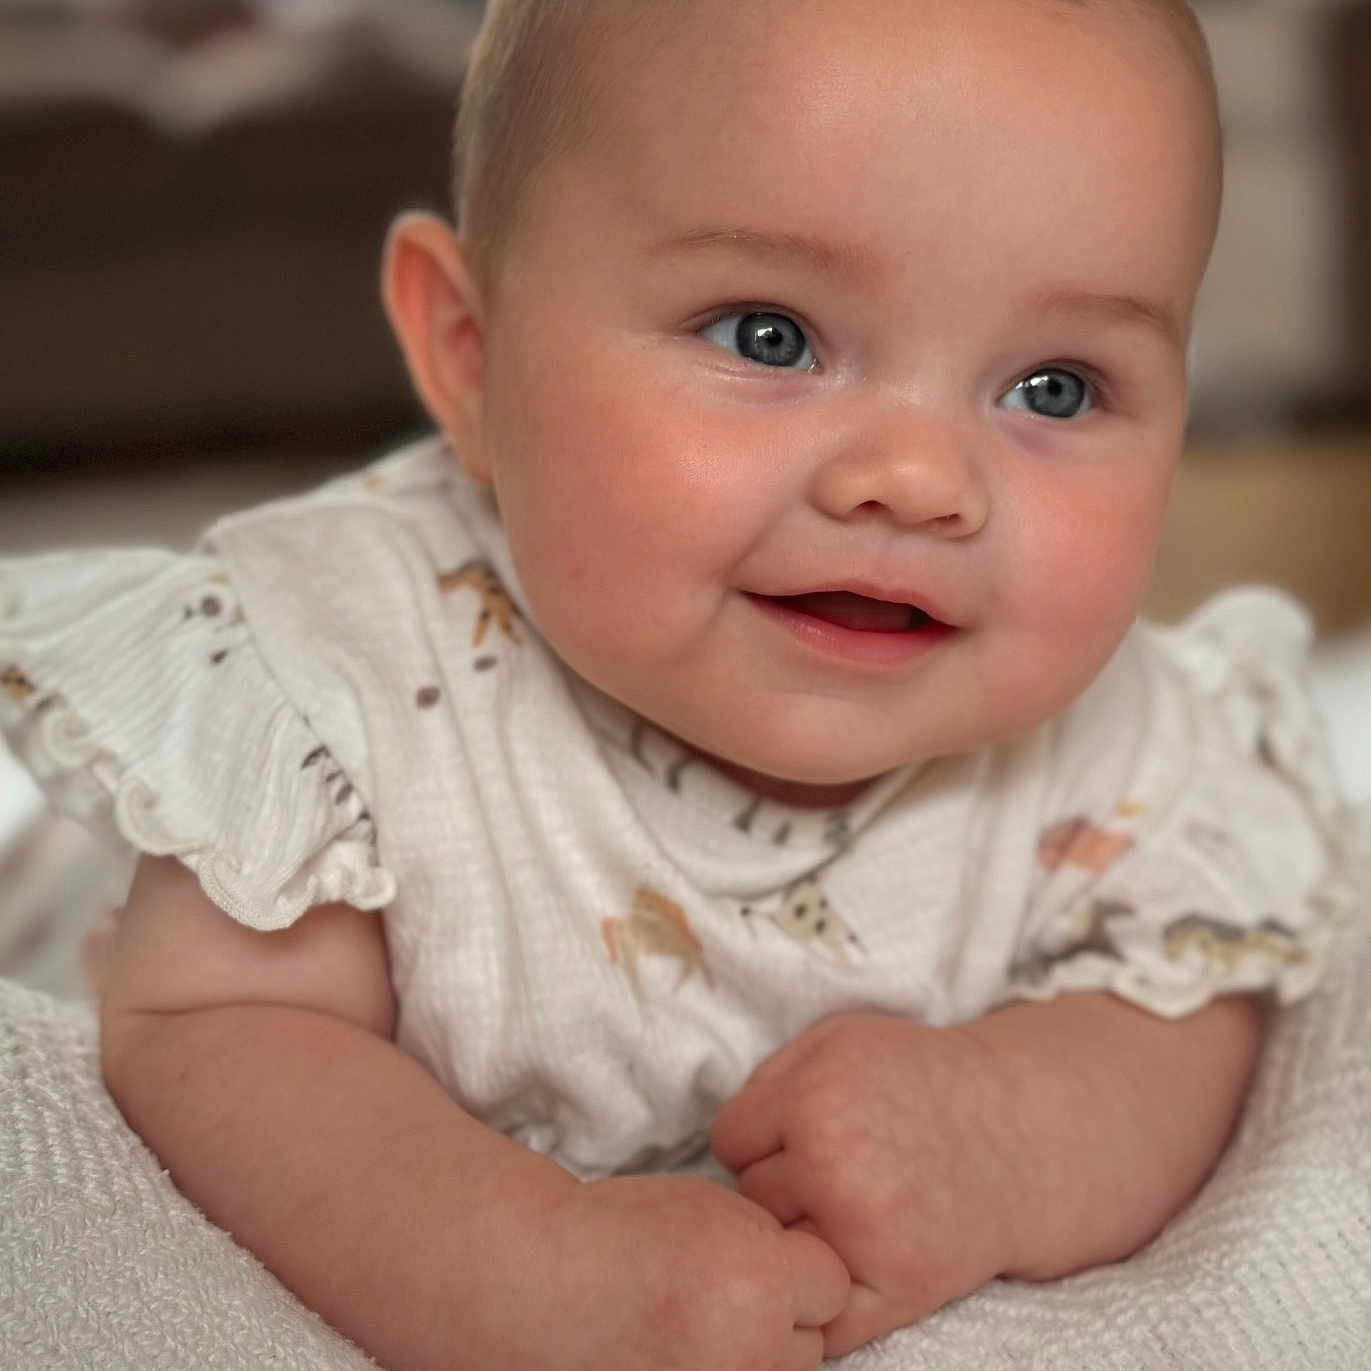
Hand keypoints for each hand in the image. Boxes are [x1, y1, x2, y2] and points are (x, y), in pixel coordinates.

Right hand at [540, 1173, 849, 1370]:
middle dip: (780, 1317)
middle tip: (719, 1294)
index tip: (757, 1257)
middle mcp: (749, 1355)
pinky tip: (684, 1349)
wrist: (546, 1282)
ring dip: (756, 1354)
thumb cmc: (628, 1232)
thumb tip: (813, 1276)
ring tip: (700, 1326)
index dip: (793, 1264)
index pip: (829, 1284)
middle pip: (810, 1342)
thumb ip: (774, 1245)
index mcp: (758, 1285)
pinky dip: (723, 1368)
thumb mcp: (715, 1210)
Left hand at [709, 1012, 1021, 1356]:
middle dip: (783, 1181)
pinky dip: (823, 1300)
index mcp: (813, 1101)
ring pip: (782, 1247)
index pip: (730, 1139)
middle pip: (752, 1196)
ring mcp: (866, 1234)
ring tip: (856, 1201)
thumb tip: (725, 1138)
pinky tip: (849, 1258)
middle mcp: (834, 1167)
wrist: (1016, 1132)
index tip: (803, 1127)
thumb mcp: (840, 1040)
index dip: (762, 1133)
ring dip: (805, 1231)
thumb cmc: (917, 1079)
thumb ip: (772, 1075)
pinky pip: (821, 1317)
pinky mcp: (899, 1287)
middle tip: (841, 1164)